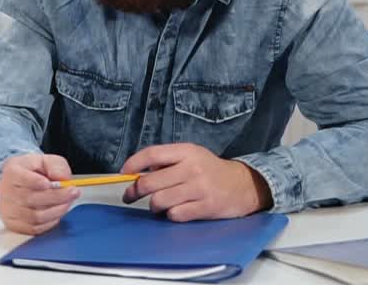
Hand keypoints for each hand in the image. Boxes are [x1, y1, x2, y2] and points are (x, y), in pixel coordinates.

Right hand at [0, 153, 79, 234]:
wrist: (20, 184)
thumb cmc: (33, 172)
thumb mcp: (46, 161)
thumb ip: (56, 165)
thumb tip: (62, 178)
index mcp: (11, 171)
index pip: (19, 178)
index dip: (35, 181)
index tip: (50, 183)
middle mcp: (5, 191)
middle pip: (30, 198)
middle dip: (56, 196)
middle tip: (73, 192)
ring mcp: (7, 209)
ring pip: (34, 216)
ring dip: (56, 211)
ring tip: (67, 203)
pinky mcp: (13, 223)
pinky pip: (34, 228)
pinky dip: (50, 222)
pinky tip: (56, 213)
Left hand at [121, 143, 271, 221]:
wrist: (244, 185)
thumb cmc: (210, 170)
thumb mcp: (190, 156)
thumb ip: (166, 162)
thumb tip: (136, 173)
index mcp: (186, 152)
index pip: (151, 154)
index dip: (133, 164)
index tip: (123, 173)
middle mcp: (192, 168)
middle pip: (150, 182)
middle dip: (135, 191)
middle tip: (130, 196)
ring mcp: (200, 188)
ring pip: (159, 201)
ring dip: (153, 206)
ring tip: (156, 205)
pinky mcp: (207, 207)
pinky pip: (176, 215)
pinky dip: (170, 215)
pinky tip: (174, 211)